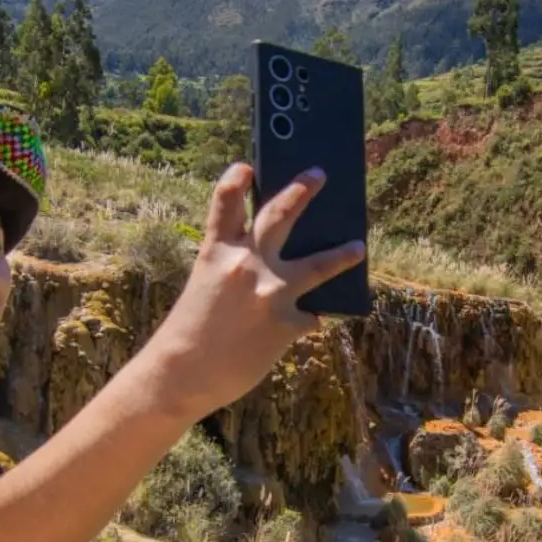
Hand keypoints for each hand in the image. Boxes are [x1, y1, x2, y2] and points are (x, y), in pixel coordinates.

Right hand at [141, 163, 364, 420]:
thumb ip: (237, 269)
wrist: (183, 374)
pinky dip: (305, 321)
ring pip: (318, 264)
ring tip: (357, 247)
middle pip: (280, 216)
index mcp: (217, 252)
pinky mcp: (286, 322)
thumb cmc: (191, 331)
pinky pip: (308, 317)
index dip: (236, 180)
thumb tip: (278, 263)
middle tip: (319, 175)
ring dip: (342, 254)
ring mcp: (269, 291)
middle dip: (302, 191)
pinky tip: (301, 328)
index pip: (226, 203)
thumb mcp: (207, 287)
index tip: (247, 166)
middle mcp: (246, 264)